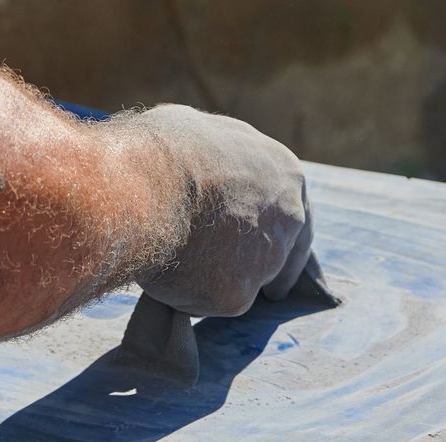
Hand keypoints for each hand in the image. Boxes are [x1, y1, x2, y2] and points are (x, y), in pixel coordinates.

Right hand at [133, 104, 314, 317]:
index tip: (278, 274)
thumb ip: (222, 163)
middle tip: (227, 282)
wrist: (148, 185)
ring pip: (237, 282)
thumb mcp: (205, 135)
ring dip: (212, 280)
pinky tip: (165, 273)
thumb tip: (204, 170)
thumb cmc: (165, 150)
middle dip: (254, 272)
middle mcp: (287, 221)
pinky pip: (206, 302)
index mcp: (285, 175)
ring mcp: (264, 261)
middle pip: (275, 257)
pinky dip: (184, 295)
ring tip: (174, 260)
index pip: (297, 218)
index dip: (285, 244)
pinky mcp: (235, 296)